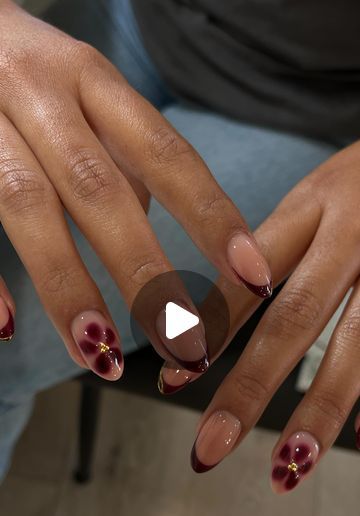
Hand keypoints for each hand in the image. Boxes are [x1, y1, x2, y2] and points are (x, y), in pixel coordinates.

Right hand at [0, 0, 270, 378]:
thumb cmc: (29, 78)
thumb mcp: (86, 99)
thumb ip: (123, 165)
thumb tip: (150, 243)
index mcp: (91, 80)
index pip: (166, 153)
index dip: (213, 217)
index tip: (253, 278)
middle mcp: (39, 93)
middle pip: (100, 190)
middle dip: (147, 275)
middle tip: (185, 345)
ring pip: (29, 207)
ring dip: (70, 289)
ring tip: (104, 356)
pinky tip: (8, 328)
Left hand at [160, 141, 359, 491]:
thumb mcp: (319, 194)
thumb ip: (279, 245)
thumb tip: (222, 314)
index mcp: (312, 206)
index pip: (248, 275)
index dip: (208, 334)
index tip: (171, 387)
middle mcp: (352, 235)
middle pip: (294, 319)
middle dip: (250, 388)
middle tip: (210, 446)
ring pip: (357, 345)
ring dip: (320, 410)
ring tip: (287, 468)